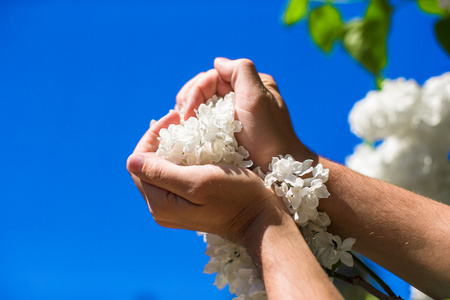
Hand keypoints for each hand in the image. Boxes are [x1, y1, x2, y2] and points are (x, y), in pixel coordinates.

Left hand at [127, 124, 287, 244]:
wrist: (259, 219)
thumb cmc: (234, 197)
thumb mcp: (198, 181)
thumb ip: (162, 173)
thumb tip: (131, 160)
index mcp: (160, 202)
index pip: (138, 163)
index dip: (151, 137)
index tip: (174, 118)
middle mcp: (161, 208)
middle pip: (146, 167)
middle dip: (158, 141)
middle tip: (179, 122)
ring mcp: (173, 209)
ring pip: (158, 171)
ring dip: (168, 150)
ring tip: (185, 133)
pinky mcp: (185, 206)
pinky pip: (171, 179)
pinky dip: (177, 161)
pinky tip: (192, 151)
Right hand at [175, 58, 315, 169]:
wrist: (276, 171)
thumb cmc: (268, 136)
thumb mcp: (257, 97)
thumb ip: (240, 71)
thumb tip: (218, 62)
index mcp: (248, 85)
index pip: (211, 78)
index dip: (195, 92)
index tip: (188, 114)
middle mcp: (239, 97)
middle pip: (203, 91)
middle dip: (189, 102)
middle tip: (183, 121)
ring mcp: (232, 116)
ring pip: (201, 106)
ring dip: (188, 115)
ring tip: (184, 128)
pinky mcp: (225, 134)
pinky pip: (204, 123)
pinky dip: (193, 126)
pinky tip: (188, 133)